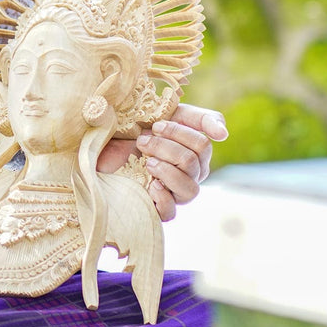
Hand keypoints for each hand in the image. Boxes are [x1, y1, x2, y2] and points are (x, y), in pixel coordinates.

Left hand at [98, 103, 227, 220]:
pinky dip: (163, 198)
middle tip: (142, 140)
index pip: (203, 144)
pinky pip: (171, 212)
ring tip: (146, 162)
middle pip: (193, 162)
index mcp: (195, 152)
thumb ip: (201, 119)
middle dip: (165, 147)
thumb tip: (224, 134)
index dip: (178, 133)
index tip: (154, 125)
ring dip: (165, 170)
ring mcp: (175, 192)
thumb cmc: (136, 127)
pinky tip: (151, 185)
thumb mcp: (167, 113)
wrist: (102, 146)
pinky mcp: (157, 207)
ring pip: (189, 188)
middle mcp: (190, 174)